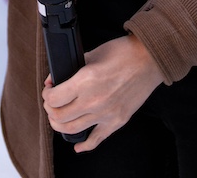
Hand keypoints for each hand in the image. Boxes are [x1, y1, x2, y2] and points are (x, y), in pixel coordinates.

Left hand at [42, 34, 164, 151]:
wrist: (149, 60)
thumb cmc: (122, 53)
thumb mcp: (91, 54)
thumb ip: (71, 68)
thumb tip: (54, 80)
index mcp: (85, 81)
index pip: (54, 99)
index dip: (47, 95)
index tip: (49, 90)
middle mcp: (94, 101)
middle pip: (59, 117)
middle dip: (50, 110)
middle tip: (52, 103)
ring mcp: (106, 114)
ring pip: (72, 129)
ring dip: (60, 125)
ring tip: (60, 117)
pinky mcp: (117, 121)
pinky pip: (96, 140)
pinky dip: (85, 145)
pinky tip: (78, 145)